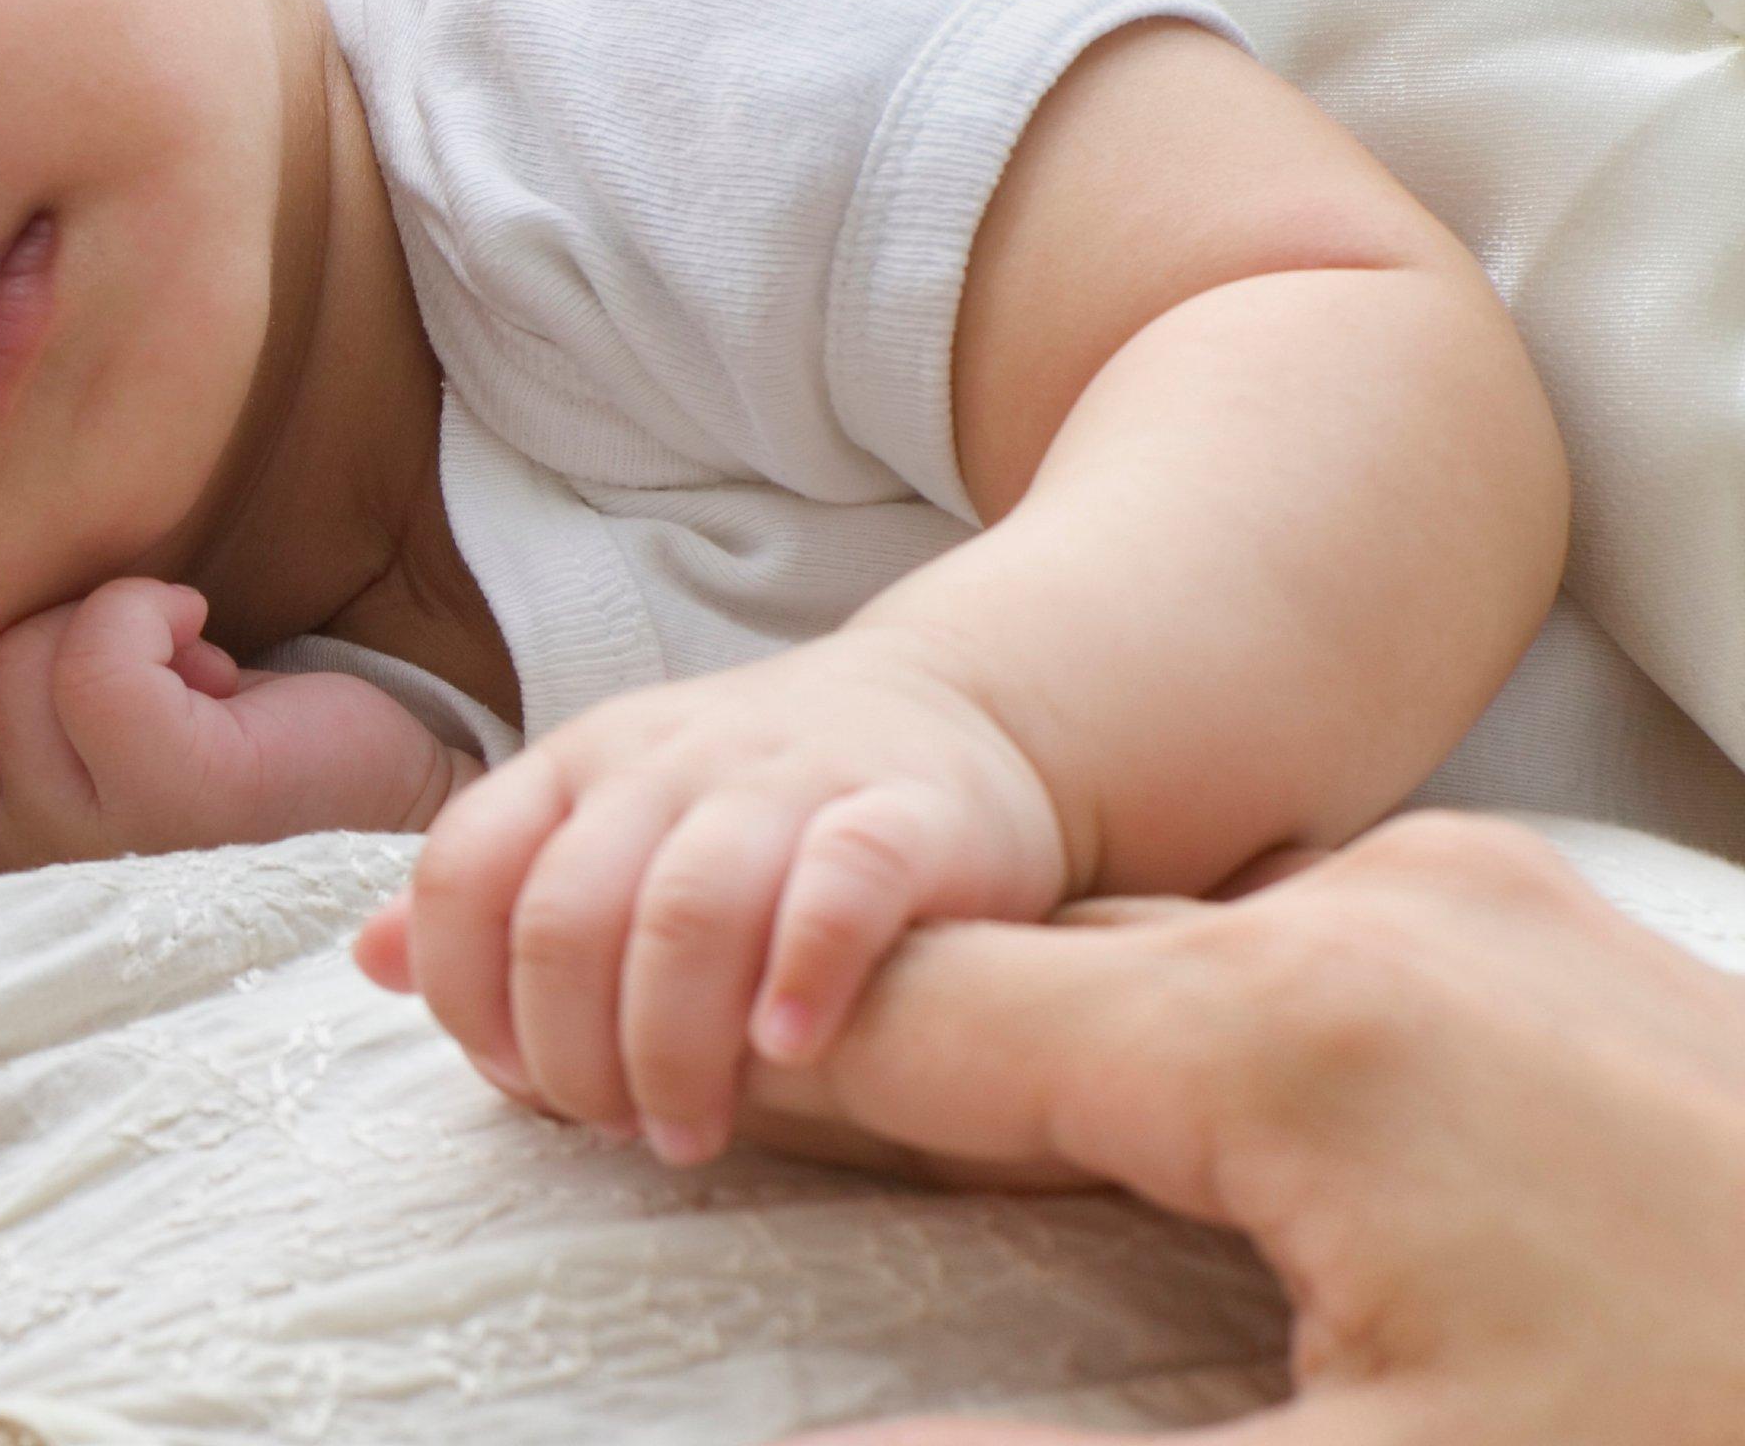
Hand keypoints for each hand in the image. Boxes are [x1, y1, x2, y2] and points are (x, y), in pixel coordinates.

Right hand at [0, 577, 464, 871]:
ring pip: (14, 661)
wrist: (395, 806)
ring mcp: (94, 844)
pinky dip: (146, 609)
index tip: (78, 683)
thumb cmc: (241, 759)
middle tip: (145, 676)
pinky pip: (95, 657)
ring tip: (187, 676)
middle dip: (40, 638)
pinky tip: (206, 642)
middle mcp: (25, 873)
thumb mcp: (81, 740)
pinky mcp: (174, 792)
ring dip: (107, 623)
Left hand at [354, 632, 1067, 1164]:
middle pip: (567, 916)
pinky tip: (786, 1049)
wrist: (953, 710)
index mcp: (574, 768)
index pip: (465, 874)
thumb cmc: (751, 805)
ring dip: (671, 1043)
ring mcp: (782, 780)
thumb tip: (370, 959)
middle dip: (570, 1050)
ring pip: (687, 909)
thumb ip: (498, 896)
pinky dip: (804, 971)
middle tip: (615, 1131)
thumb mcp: (606, 825)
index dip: (465, 994)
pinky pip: (840, 883)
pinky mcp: (903, 812)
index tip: (515, 1083)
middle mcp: (663, 764)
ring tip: (688, 1132)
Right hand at [745, 815, 1744, 1443]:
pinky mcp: (1562, 939)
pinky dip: (1194, 1036)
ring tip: (949, 1156)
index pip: (925, 1011)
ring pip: (1174, 953)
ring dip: (1052, 1050)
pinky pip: (1303, 956)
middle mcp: (1385, 908)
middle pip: (1040, 967)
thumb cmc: (1722, 1433)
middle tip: (770, 1159)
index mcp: (1298, 1026)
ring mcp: (1489, 904)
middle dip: (902, 1067)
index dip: (773, 1071)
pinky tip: (1175, 1133)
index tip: (658, 1117)